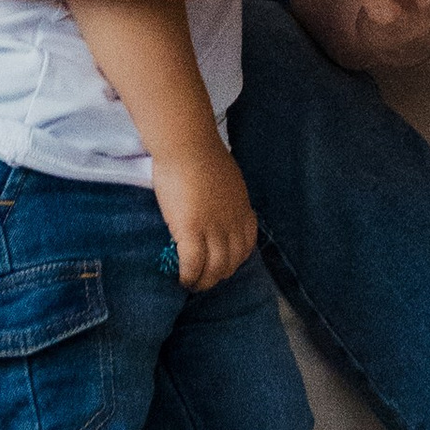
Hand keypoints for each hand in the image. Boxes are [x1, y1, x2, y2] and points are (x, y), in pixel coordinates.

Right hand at [153, 142, 257, 291]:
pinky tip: (182, 279)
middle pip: (232, 261)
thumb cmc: (200, 153)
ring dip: (204, 282)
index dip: (235, 259)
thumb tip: (218, 204)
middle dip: (219, 275)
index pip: (247, 244)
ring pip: (215, 269)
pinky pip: (193, 265)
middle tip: (203, 279)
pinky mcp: (192, 230)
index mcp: (241, 208)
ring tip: (191, 285)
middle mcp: (232, 222)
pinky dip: (189, 276)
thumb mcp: (226, 177)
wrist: (187, 144)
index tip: (222, 263)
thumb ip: (226, 196)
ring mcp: (213, 228)